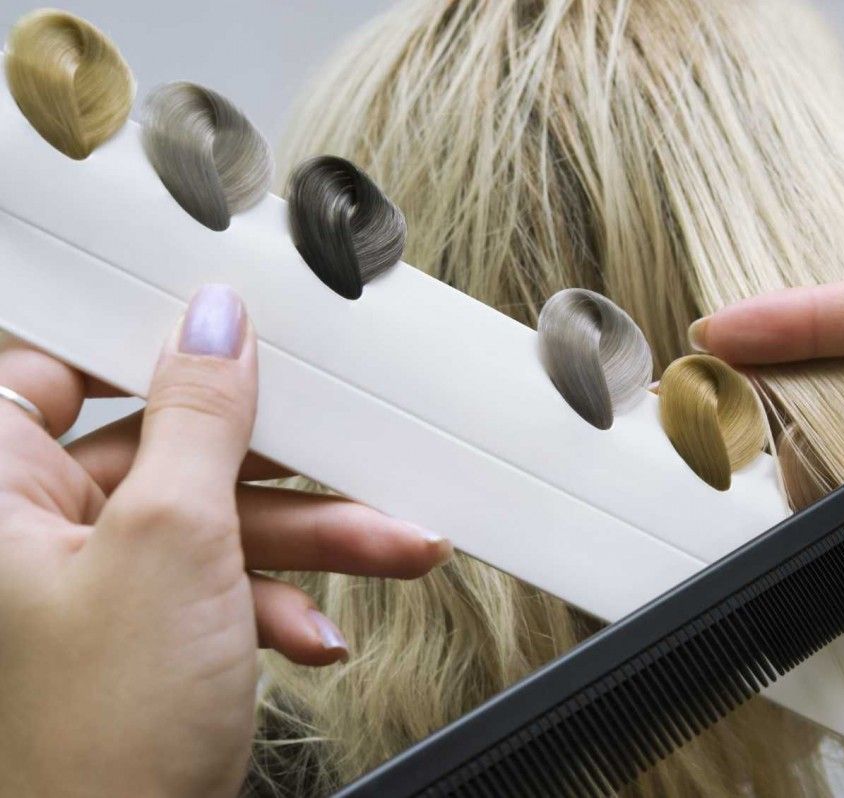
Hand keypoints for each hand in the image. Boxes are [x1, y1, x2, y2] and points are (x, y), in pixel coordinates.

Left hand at [0, 285, 451, 796]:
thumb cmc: (97, 741)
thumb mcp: (169, 543)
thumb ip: (196, 419)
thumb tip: (212, 322)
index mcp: (2, 494)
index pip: (58, 370)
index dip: (142, 347)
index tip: (230, 336)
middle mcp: (37, 534)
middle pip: (170, 452)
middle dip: (279, 471)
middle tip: (349, 456)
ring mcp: (95, 588)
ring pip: (212, 523)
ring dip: (308, 541)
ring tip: (390, 547)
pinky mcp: (146, 634)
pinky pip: (218, 585)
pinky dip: (275, 601)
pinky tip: (312, 630)